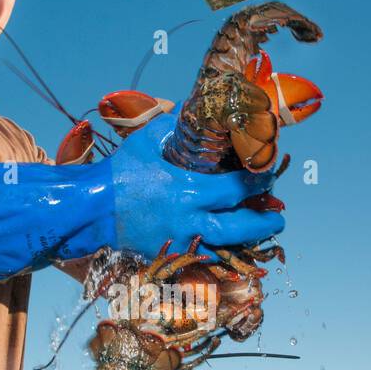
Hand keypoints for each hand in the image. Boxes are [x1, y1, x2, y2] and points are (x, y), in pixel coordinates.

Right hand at [0, 113, 284, 283]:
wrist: (91, 209)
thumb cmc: (120, 172)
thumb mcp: (149, 139)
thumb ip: (176, 126)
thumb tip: (198, 111)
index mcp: (187, 191)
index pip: (236, 188)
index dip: (258, 181)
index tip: (270, 172)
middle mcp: (189, 221)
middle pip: (241, 227)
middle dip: (265, 221)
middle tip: (279, 215)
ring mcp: (181, 242)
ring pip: (227, 248)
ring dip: (249, 240)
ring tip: (262, 230)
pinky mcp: (171, 255)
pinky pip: (206, 258)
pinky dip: (224, 252)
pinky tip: (234, 244)